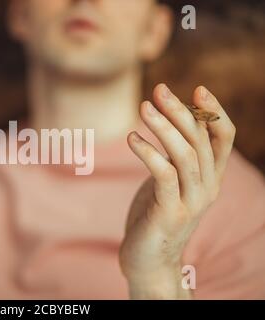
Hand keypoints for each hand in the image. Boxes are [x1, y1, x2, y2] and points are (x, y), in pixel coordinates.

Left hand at [119, 84, 235, 298]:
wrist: (149, 260)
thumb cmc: (155, 215)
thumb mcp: (170, 181)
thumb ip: (175, 157)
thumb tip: (167, 121)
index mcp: (210, 177)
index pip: (223, 138)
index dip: (214, 111)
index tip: (197, 89)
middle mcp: (207, 188)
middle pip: (201, 140)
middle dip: (180, 111)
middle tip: (158, 90)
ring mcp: (191, 202)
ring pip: (185, 154)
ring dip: (164, 127)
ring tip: (143, 107)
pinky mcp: (170, 213)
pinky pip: (163, 175)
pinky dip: (148, 152)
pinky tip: (132, 138)